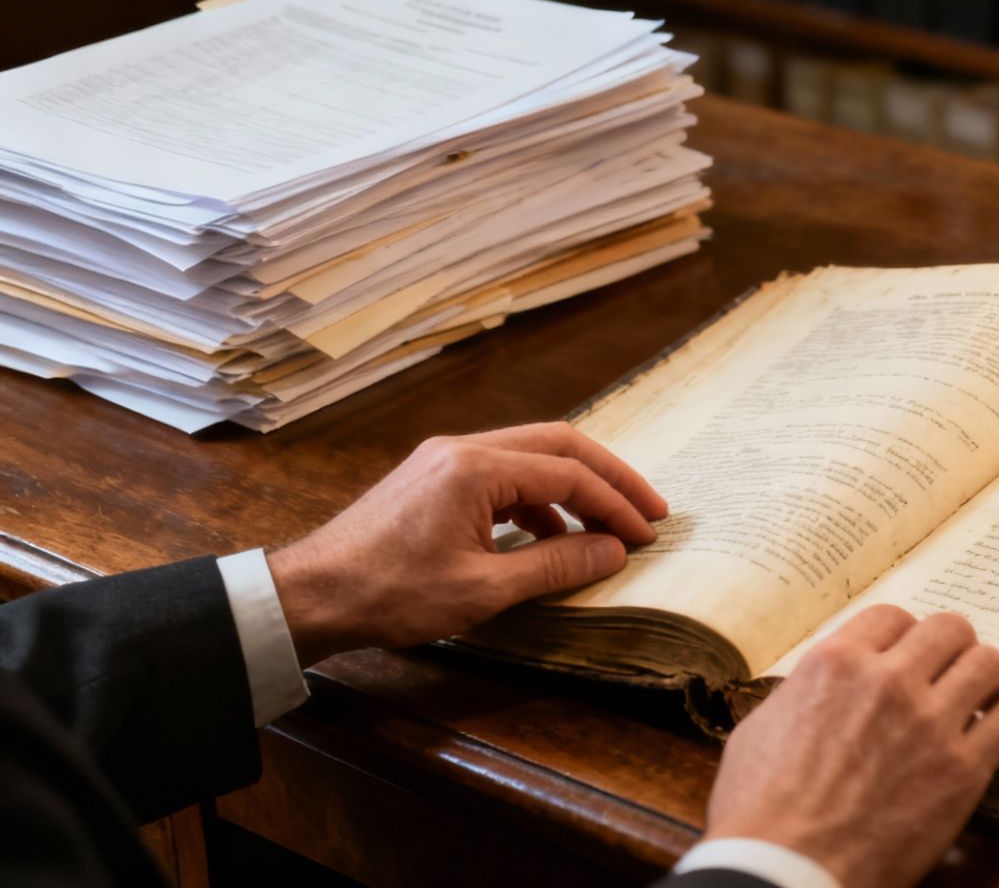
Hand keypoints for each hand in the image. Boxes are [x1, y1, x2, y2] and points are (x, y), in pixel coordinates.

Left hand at [269, 423, 666, 664]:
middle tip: (648, 510)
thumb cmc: (388, 594)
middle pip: (558, 443)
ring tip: (604, 530)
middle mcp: (463, 448)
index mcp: (475, 467)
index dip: (616, 503)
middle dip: (608, 477)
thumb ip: (555, 565)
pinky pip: (503, 475)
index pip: (568, 473)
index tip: (647, 533)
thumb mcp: (482, 589)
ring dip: (573, 488)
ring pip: (531, 456)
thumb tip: (613, 551)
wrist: (310, 595)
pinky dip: (538, 500)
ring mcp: (445, 460)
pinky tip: (548, 537)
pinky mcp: (434, 478)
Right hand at [703, 607, 998, 887]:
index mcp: (836, 664)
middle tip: (957, 670)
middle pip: (950, 629)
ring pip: (988, 664)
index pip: (893, 617)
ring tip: (991, 696)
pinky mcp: (962, 771)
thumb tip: (818, 690)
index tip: (914, 655)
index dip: (907, 635)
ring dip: (993, 677)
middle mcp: (888, 681)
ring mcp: (930, 723)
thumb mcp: (762, 730)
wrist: (788, 872)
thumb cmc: (760, 812)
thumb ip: (802, 695)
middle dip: (956, 647)